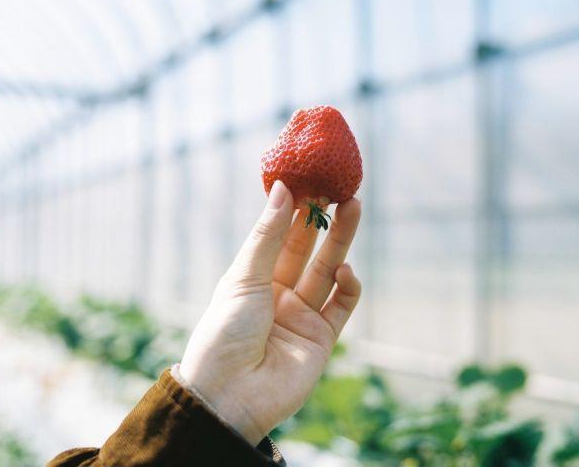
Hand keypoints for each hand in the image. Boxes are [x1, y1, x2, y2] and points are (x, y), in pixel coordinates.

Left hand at [179, 180, 361, 444]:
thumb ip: (268, 235)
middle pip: (308, 249)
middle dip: (324, 220)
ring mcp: (301, 316)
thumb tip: (283, 189)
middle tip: (340, 188)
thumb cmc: (225, 333)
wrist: (228, 397)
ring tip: (353, 206)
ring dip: (342, 242)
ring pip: (328, 271)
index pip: (279, 237)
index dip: (295, 210)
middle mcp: (278, 294)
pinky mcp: (321, 339)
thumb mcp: (244, 278)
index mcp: (253, 279)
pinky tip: (345, 270)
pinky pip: (341, 305)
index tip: (310, 180)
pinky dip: (348, 286)